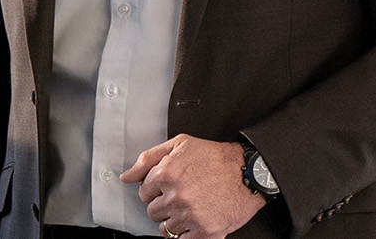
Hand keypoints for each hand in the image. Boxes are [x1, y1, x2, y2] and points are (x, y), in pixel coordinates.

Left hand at [119, 134, 264, 238]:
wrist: (248, 173)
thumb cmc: (215, 158)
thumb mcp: (179, 145)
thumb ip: (148, 159)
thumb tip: (126, 176)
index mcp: (166, 174)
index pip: (143, 192)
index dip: (155, 189)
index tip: (168, 187)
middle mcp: (176, 197)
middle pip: (152, 212)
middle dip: (163, 205)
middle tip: (180, 197)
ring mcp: (190, 216)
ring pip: (164, 228)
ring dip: (173, 220)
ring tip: (189, 208)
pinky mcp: (205, 232)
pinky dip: (185, 234)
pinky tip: (193, 222)